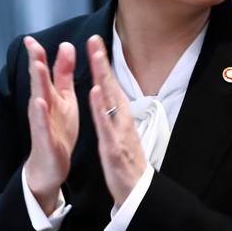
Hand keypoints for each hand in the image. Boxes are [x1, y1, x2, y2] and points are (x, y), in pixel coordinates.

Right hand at [24, 36, 78, 214]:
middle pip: (39, 81)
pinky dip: (42, 113)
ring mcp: (43, 122)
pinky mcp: (47, 138)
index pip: (44, 71)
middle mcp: (43, 106)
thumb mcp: (64, 97)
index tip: (32, 38)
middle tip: (32, 44)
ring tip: (38, 66)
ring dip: (39, 83)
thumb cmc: (58, 128)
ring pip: (40, 100)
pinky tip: (40, 102)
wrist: (52, 163)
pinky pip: (44, 124)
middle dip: (36, 62)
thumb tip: (66, 46)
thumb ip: (64, 73)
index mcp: (50, 95)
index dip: (39, 54)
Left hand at [87, 35, 146, 205]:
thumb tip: (111, 94)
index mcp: (120, 115)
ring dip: (101, 76)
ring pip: (109, 99)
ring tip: (94, 56)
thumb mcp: (121, 132)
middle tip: (95, 39)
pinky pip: (105, 124)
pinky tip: (94, 92)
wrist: (137, 190)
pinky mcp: (113, 145)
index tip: (96, 43)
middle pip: (110, 85)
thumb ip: (116, 113)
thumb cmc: (127, 162)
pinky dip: (100, 107)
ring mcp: (118, 130)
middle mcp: (121, 118)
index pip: (110, 84)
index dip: (102, 63)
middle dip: (102, 61)